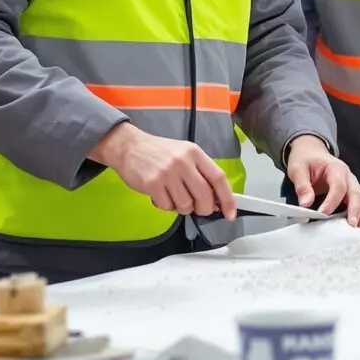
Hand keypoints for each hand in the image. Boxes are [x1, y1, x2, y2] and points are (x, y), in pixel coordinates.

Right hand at [91, 122, 235, 218]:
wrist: (128, 146)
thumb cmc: (158, 152)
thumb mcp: (184, 153)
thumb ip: (200, 173)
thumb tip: (216, 200)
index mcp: (194, 153)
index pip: (218, 178)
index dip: (227, 199)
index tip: (230, 213)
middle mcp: (183, 162)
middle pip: (204, 196)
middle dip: (204, 209)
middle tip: (198, 208)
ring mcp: (167, 173)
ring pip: (186, 205)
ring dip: (182, 207)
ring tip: (174, 196)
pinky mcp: (152, 184)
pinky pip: (167, 206)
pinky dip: (166, 206)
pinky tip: (161, 195)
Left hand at [284, 135, 359, 230]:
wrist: (311, 153)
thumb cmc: (306, 159)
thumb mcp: (298, 169)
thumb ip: (302, 186)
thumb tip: (305, 203)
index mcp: (336, 168)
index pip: (338, 186)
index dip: (332, 201)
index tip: (322, 214)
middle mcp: (348, 177)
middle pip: (356, 194)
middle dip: (355, 210)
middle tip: (351, 225)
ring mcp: (351, 185)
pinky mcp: (351, 194)